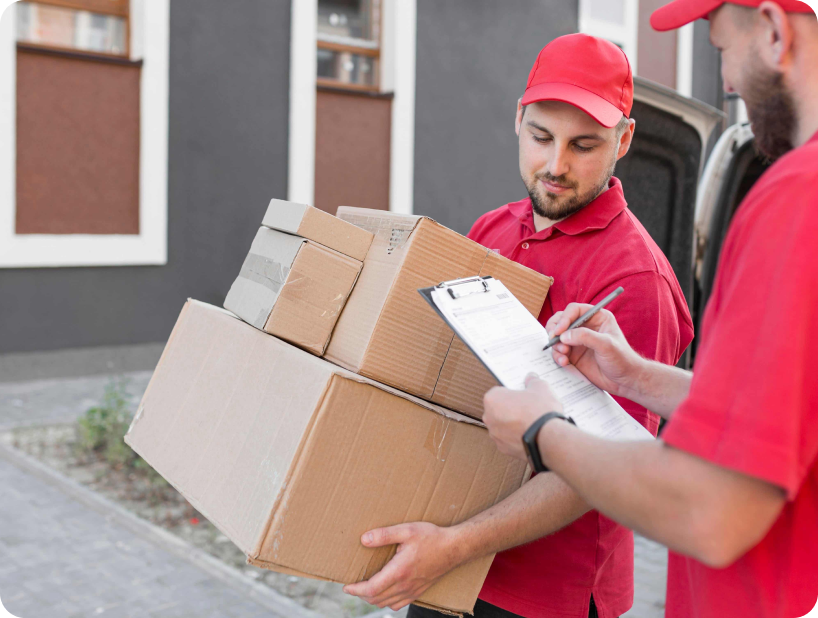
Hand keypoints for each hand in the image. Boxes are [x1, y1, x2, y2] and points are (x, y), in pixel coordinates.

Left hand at [342, 522, 462, 610]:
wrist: (454, 548)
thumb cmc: (431, 537)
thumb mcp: (406, 530)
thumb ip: (384, 535)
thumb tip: (363, 540)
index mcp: (399, 571)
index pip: (371, 589)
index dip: (356, 590)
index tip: (346, 587)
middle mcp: (405, 585)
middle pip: (376, 599)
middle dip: (361, 595)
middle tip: (352, 587)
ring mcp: (412, 590)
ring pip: (386, 603)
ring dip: (372, 599)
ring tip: (365, 589)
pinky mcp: (419, 591)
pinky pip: (399, 604)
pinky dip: (387, 602)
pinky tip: (385, 593)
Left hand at [483, 375, 562, 460]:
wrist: (548, 438)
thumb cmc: (540, 411)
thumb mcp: (540, 388)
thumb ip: (533, 381)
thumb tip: (531, 377)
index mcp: (492, 399)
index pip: (499, 392)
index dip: (512, 393)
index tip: (522, 395)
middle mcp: (489, 417)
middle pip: (499, 410)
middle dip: (510, 409)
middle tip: (527, 408)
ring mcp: (495, 435)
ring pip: (503, 426)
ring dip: (512, 424)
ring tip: (531, 423)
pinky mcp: (503, 449)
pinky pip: (509, 440)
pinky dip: (517, 438)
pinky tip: (530, 435)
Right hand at [546, 303, 643, 398]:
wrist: (624, 381)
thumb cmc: (622, 359)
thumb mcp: (606, 345)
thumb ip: (585, 337)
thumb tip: (564, 336)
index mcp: (596, 317)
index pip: (574, 310)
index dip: (564, 319)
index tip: (559, 331)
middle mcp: (585, 327)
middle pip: (561, 320)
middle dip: (555, 330)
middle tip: (553, 340)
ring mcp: (578, 341)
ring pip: (557, 336)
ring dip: (556, 345)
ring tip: (563, 355)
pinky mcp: (573, 354)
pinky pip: (558, 351)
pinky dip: (557, 356)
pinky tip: (564, 362)